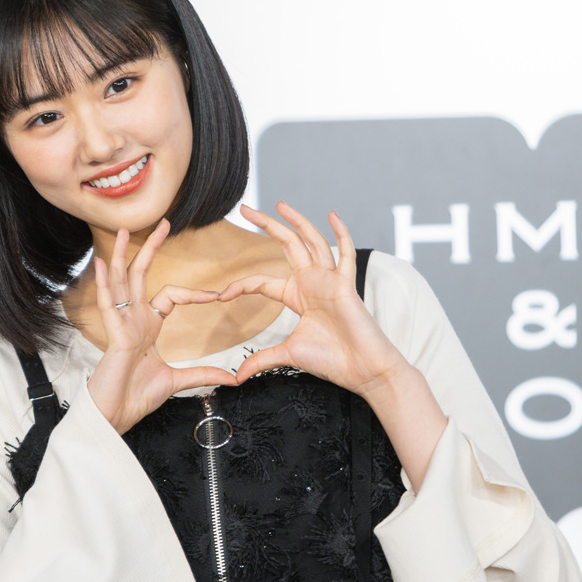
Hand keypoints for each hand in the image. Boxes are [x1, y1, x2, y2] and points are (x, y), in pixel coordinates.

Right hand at [86, 219, 236, 433]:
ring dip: (122, 255)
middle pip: (140, 275)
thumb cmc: (135, 397)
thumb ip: (203, 375)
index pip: (170, 296)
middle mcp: (133, 320)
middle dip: (151, 248)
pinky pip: (107, 305)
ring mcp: (121, 325)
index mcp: (147, 327)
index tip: (218, 295)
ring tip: (124, 230)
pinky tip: (103, 262)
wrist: (114, 416)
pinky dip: (105, 282)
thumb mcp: (178, 382)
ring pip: (121, 282)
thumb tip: (232, 378)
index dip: (194, 293)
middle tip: (164, 222)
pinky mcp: (113, 336)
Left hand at [219, 202, 409, 392]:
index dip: (241, 285)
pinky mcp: (345, 285)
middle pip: (287, 245)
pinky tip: (332, 215)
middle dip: (267, 225)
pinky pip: (345, 254)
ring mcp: (329, 280)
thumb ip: (262, 360)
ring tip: (279, 204)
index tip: (221, 295)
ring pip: (312, 241)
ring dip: (297, 221)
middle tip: (246, 208)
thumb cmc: (332, 360)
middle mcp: (312, 282)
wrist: (361, 370)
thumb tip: (237, 377)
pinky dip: (341, 233)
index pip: (263, 281)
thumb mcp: (288, 355)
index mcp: (297, 296)